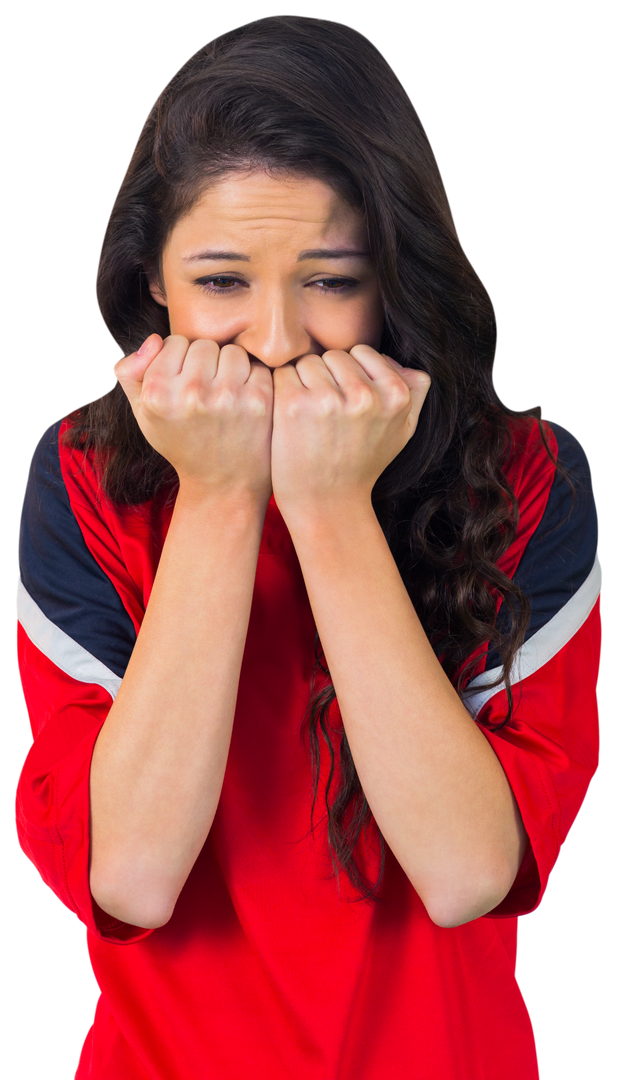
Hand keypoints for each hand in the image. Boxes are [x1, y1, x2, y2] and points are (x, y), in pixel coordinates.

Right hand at [113, 334, 273, 502]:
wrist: (222, 484)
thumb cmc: (181, 442)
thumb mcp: (143, 413)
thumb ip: (130, 371)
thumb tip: (154, 339)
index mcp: (158, 394)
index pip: (173, 342)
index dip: (180, 360)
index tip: (183, 384)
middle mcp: (191, 394)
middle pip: (204, 344)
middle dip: (206, 363)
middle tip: (206, 392)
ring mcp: (228, 397)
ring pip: (232, 351)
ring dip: (231, 368)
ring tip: (226, 395)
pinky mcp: (259, 401)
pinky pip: (257, 366)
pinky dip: (254, 380)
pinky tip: (245, 403)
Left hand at [270, 346, 429, 513]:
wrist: (327, 504)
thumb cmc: (363, 464)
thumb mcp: (403, 431)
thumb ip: (415, 391)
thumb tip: (400, 359)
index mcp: (395, 396)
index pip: (363, 352)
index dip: (350, 375)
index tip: (347, 403)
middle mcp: (365, 396)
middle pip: (334, 355)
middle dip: (327, 377)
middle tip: (326, 413)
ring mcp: (328, 400)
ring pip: (308, 361)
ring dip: (303, 382)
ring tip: (310, 416)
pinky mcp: (294, 406)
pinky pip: (283, 373)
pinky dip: (282, 390)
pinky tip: (291, 416)